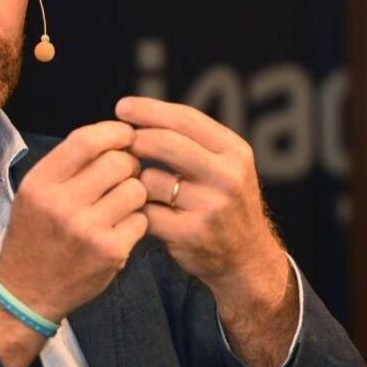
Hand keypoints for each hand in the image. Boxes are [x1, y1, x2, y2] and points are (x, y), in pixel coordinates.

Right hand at [0, 120, 148, 323]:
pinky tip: (120, 228)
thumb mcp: (34, 191)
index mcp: (41, 183)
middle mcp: (62, 205)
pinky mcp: (111, 252)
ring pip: (136, 189)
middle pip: (119, 162)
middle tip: (124, 174)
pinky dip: (137, 220)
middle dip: (129, 163)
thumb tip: (115, 135)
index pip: (86, 140)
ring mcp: (88, 230)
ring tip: (121, 202)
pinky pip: (142, 219)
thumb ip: (68, 163)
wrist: (26, 290)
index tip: (125, 135)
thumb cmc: (35, 233)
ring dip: (135, 192)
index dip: (114, 132)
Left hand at [115, 96, 292, 320]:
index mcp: (235, 152)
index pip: (186, 118)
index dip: (149, 110)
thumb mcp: (226, 165)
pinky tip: (140, 211)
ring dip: (136, 181)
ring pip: (150, 179)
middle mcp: (227, 177)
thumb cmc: (226, 203)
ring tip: (140, 187)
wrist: (247, 259)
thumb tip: (141, 113)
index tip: (123, 107)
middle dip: (135, 139)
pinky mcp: (190, 234)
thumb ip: (193, 140)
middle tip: (119, 143)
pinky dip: (137, 209)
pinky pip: (145, 212)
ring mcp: (210, 207)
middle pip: (166, 143)